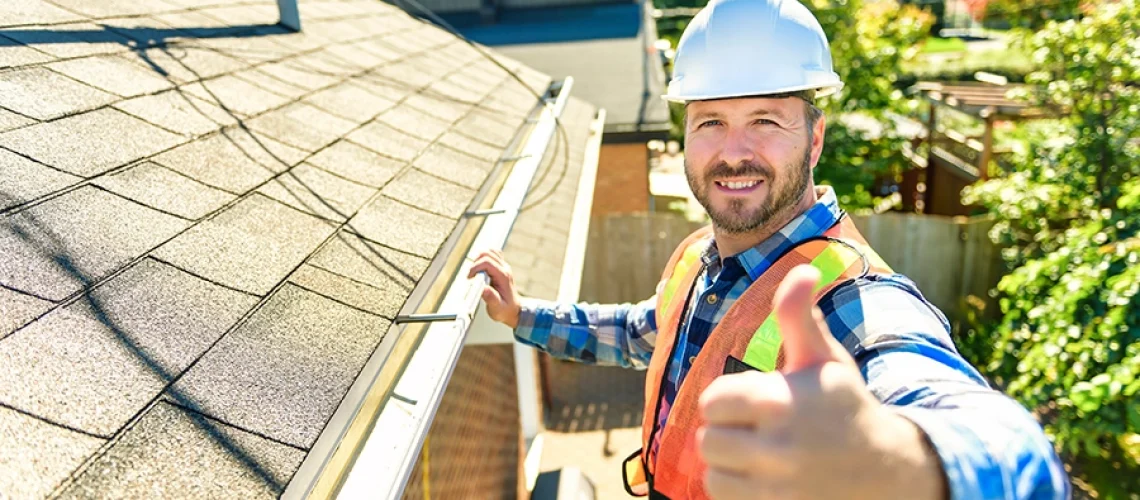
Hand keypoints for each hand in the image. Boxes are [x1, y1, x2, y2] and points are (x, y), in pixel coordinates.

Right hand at [467, 249, 521, 328]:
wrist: (514, 310)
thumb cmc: (505, 310)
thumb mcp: (497, 308)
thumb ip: (490, 298)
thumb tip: (482, 289)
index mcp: (503, 277)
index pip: (487, 263)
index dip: (475, 268)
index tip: (470, 278)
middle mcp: (505, 269)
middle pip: (487, 254)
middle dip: (475, 263)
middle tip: (471, 275)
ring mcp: (504, 267)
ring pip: (490, 252)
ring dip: (479, 259)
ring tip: (475, 272)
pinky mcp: (501, 267)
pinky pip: (493, 255)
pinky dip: (485, 257)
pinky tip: (481, 267)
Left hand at [697, 265, 945, 499]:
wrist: (885, 469)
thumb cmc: (844, 404)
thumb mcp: (823, 357)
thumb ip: (799, 316)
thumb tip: (801, 270)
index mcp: (782, 403)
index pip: (712, 402)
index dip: (726, 399)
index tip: (751, 400)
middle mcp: (778, 449)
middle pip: (708, 441)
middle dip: (725, 432)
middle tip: (753, 428)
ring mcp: (778, 487)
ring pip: (715, 476)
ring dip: (729, 464)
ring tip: (758, 453)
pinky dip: (738, 490)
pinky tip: (763, 476)